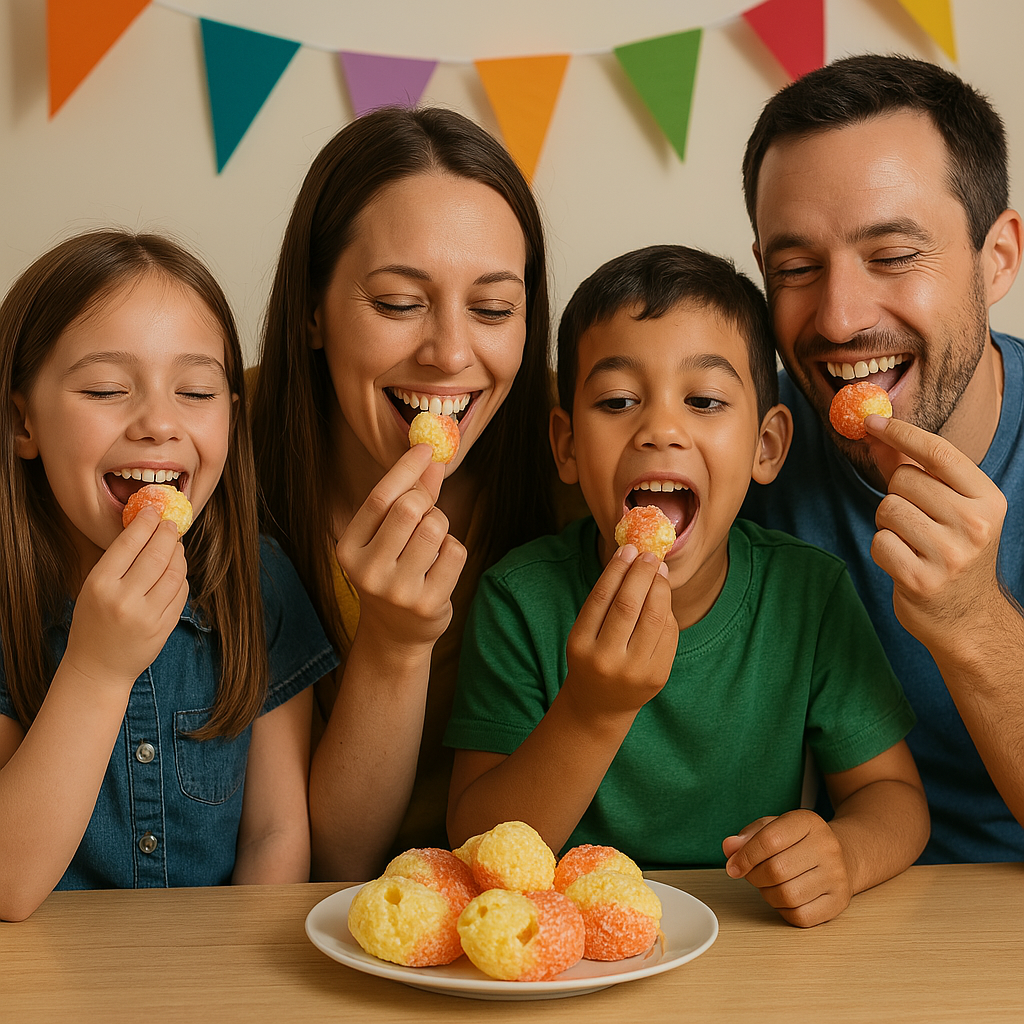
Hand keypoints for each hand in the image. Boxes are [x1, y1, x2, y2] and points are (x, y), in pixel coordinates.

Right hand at [65, 508, 188, 689]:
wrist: (98, 667)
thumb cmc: (93, 622)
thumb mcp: (93, 588)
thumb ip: (117, 561)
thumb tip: (146, 527)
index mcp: (100, 585)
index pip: (129, 543)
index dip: (146, 522)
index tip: (154, 510)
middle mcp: (124, 599)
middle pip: (157, 554)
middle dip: (168, 534)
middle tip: (170, 524)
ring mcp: (147, 615)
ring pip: (175, 572)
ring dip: (179, 554)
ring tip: (175, 546)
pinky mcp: (164, 627)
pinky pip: (181, 593)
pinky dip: (182, 577)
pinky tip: (177, 570)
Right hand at [337, 443, 466, 652]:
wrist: (395, 634)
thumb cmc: (392, 572)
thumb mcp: (387, 536)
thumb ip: (407, 498)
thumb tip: (433, 459)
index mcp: (348, 548)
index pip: (380, 497)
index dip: (406, 468)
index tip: (427, 448)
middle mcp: (368, 570)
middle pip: (410, 509)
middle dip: (425, 502)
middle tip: (425, 513)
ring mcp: (397, 590)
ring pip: (436, 527)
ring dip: (441, 525)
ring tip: (431, 544)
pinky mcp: (427, 603)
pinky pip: (455, 551)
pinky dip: (453, 550)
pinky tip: (439, 566)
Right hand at [562, 545, 677, 720]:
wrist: (600, 705)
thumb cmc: (591, 657)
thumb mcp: (584, 632)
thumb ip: (604, 600)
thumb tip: (635, 558)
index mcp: (580, 646)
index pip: (601, 598)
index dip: (617, 569)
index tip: (628, 549)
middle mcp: (606, 660)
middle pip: (629, 605)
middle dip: (642, 574)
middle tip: (649, 555)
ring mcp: (634, 671)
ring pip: (654, 617)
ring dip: (660, 587)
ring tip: (659, 571)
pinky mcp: (657, 677)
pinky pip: (668, 634)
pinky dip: (667, 610)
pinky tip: (662, 599)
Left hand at [722, 810, 851, 927]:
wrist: (843, 856)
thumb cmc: (799, 842)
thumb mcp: (773, 828)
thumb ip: (748, 836)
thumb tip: (729, 848)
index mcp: (808, 822)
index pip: (769, 840)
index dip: (744, 856)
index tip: (732, 866)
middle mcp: (827, 847)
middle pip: (776, 870)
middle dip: (754, 877)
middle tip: (753, 875)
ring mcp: (837, 876)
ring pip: (787, 896)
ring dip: (768, 894)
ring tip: (769, 885)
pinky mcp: (838, 902)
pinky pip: (800, 916)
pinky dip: (784, 910)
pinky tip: (785, 898)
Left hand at [864, 414, 1007, 649]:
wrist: (967, 618)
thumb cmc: (952, 553)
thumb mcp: (948, 508)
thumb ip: (912, 468)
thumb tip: (876, 431)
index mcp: (987, 500)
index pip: (939, 453)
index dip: (901, 432)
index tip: (872, 421)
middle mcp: (974, 525)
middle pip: (903, 481)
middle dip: (897, 495)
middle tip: (916, 520)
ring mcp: (949, 554)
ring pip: (887, 509)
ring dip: (889, 524)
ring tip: (912, 543)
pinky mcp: (921, 579)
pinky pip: (879, 542)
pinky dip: (883, 549)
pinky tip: (904, 562)